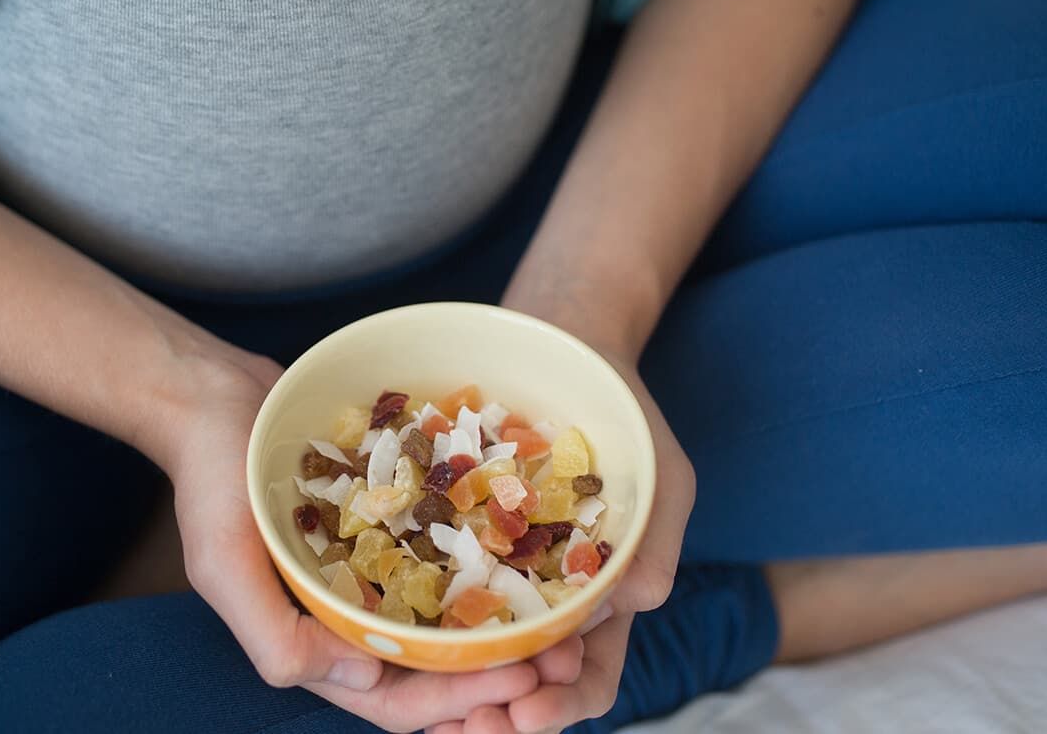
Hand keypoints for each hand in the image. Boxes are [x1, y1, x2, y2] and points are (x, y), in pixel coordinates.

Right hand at [165, 349, 554, 730]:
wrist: (216, 394)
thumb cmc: (211, 476)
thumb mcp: (224, 563)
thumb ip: (277, 637)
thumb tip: (362, 680)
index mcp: (312, 642)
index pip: (397, 702)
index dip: (459, 704)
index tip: (522, 677)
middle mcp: (351, 616)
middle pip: (437, 669)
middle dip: (498, 673)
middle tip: (564, 653)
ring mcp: (374, 571)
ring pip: (451, 618)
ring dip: (504, 625)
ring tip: (565, 611)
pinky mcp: (394, 524)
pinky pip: (447, 554)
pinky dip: (488, 563)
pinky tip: (532, 546)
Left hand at [426, 358, 696, 732]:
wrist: (567, 350)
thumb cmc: (626, 420)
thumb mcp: (661, 477)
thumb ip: (653, 541)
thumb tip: (637, 601)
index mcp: (602, 603)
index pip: (589, 678)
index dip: (561, 705)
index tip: (527, 710)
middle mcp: (545, 604)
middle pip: (524, 684)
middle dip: (498, 717)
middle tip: (466, 730)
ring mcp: (495, 576)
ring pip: (473, 656)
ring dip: (453, 694)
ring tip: (427, 715)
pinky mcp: (449, 543)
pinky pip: (428, 594)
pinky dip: (415, 631)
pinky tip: (385, 644)